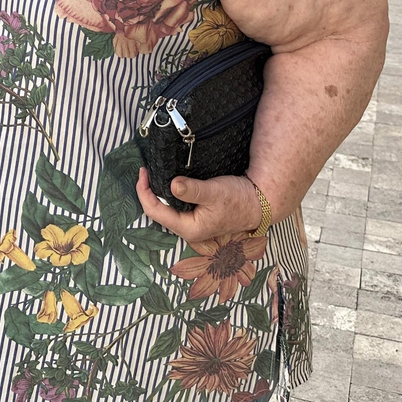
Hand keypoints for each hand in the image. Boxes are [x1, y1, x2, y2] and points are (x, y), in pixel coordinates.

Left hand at [135, 167, 261, 244]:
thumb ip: (192, 190)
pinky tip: (167, 183)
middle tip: (145, 172)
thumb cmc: (238, 199)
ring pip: (165, 210)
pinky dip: (167, 194)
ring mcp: (192, 224)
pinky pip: (174, 206)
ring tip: (152, 175)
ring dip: (156, 193)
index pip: (155, 212)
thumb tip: (172, 185)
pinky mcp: (196, 216)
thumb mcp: (214, 191)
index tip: (143, 173)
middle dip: (147, 192)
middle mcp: (188, 230)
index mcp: (190, 228)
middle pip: (157, 212)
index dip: (144, 192)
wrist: (258, 203)